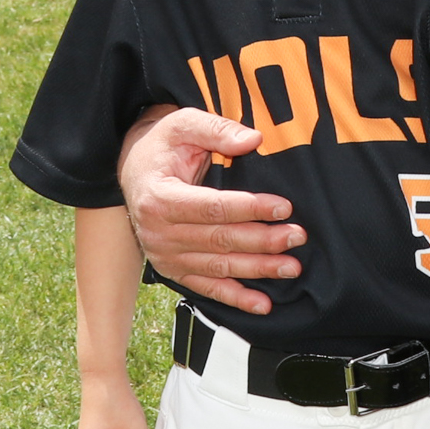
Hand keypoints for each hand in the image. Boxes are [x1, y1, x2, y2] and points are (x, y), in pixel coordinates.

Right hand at [119, 105, 301, 315]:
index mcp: (159, 198)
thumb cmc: (160, 147)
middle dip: (263, 241)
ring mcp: (164, 256)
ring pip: (219, 266)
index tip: (284, 207)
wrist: (132, 171)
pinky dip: (236, 297)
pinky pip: (207, 287)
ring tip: (291, 266)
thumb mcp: (183, 125)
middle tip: (297, 237)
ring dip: (257, 269)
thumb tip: (252, 140)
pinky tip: (262, 304)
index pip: (213, 207)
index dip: (251, 208)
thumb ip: (217, 130)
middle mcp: (158, 232)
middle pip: (220, 240)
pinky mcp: (173, 270)